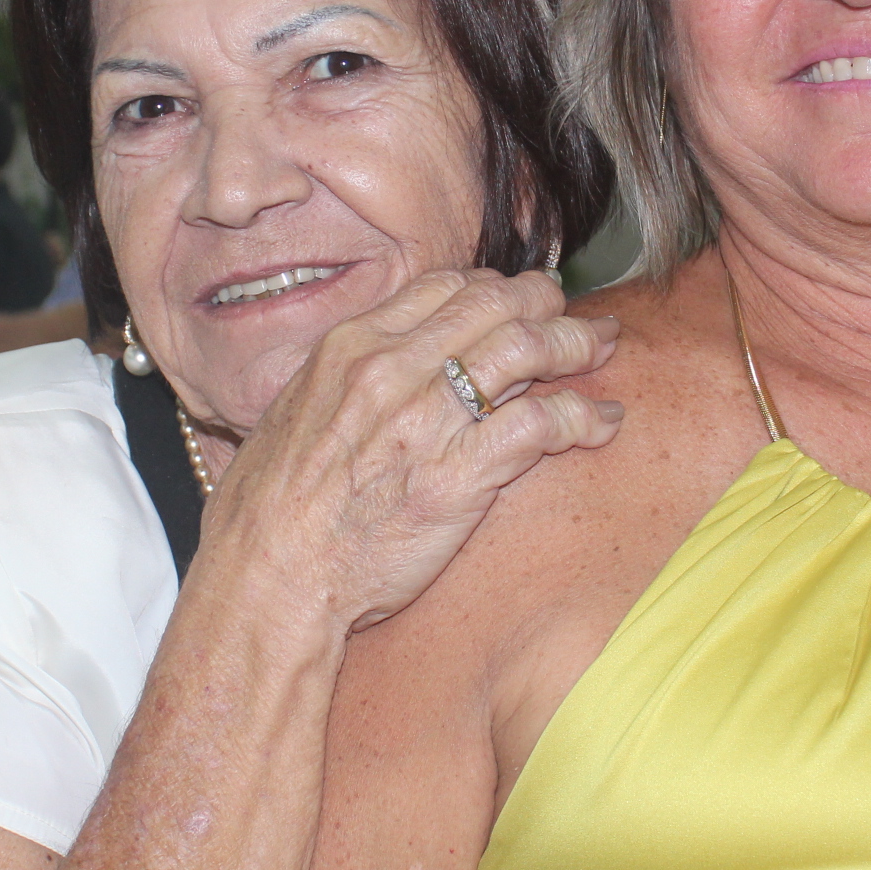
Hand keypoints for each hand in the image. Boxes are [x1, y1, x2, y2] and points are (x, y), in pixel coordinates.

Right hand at [193, 269, 623, 636]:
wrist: (267, 582)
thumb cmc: (267, 516)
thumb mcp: (292, 415)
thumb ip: (341, 382)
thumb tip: (368, 374)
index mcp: (349, 348)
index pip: (443, 287)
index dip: (491, 287)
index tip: (514, 301)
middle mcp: (391, 370)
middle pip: (495, 305)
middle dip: (545, 302)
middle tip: (573, 315)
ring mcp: (427, 420)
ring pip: (527, 349)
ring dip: (576, 344)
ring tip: (601, 350)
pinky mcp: (460, 476)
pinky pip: (541, 423)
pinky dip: (583, 417)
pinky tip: (603, 422)